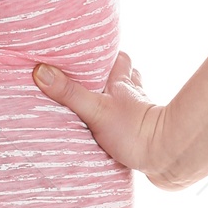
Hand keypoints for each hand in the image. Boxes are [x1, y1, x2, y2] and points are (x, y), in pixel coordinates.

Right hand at [33, 51, 197, 190]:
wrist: (166, 157)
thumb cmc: (135, 131)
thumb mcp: (96, 110)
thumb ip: (69, 92)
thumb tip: (40, 71)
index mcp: (122, 83)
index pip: (117, 57)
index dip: (105, 52)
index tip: (89, 51)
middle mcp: (133, 95)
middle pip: (124, 74)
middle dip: (110, 73)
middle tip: (91, 75)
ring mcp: (139, 114)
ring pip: (128, 97)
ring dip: (116, 97)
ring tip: (98, 100)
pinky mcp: (142, 134)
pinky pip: (130, 121)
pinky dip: (122, 121)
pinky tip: (112, 128)